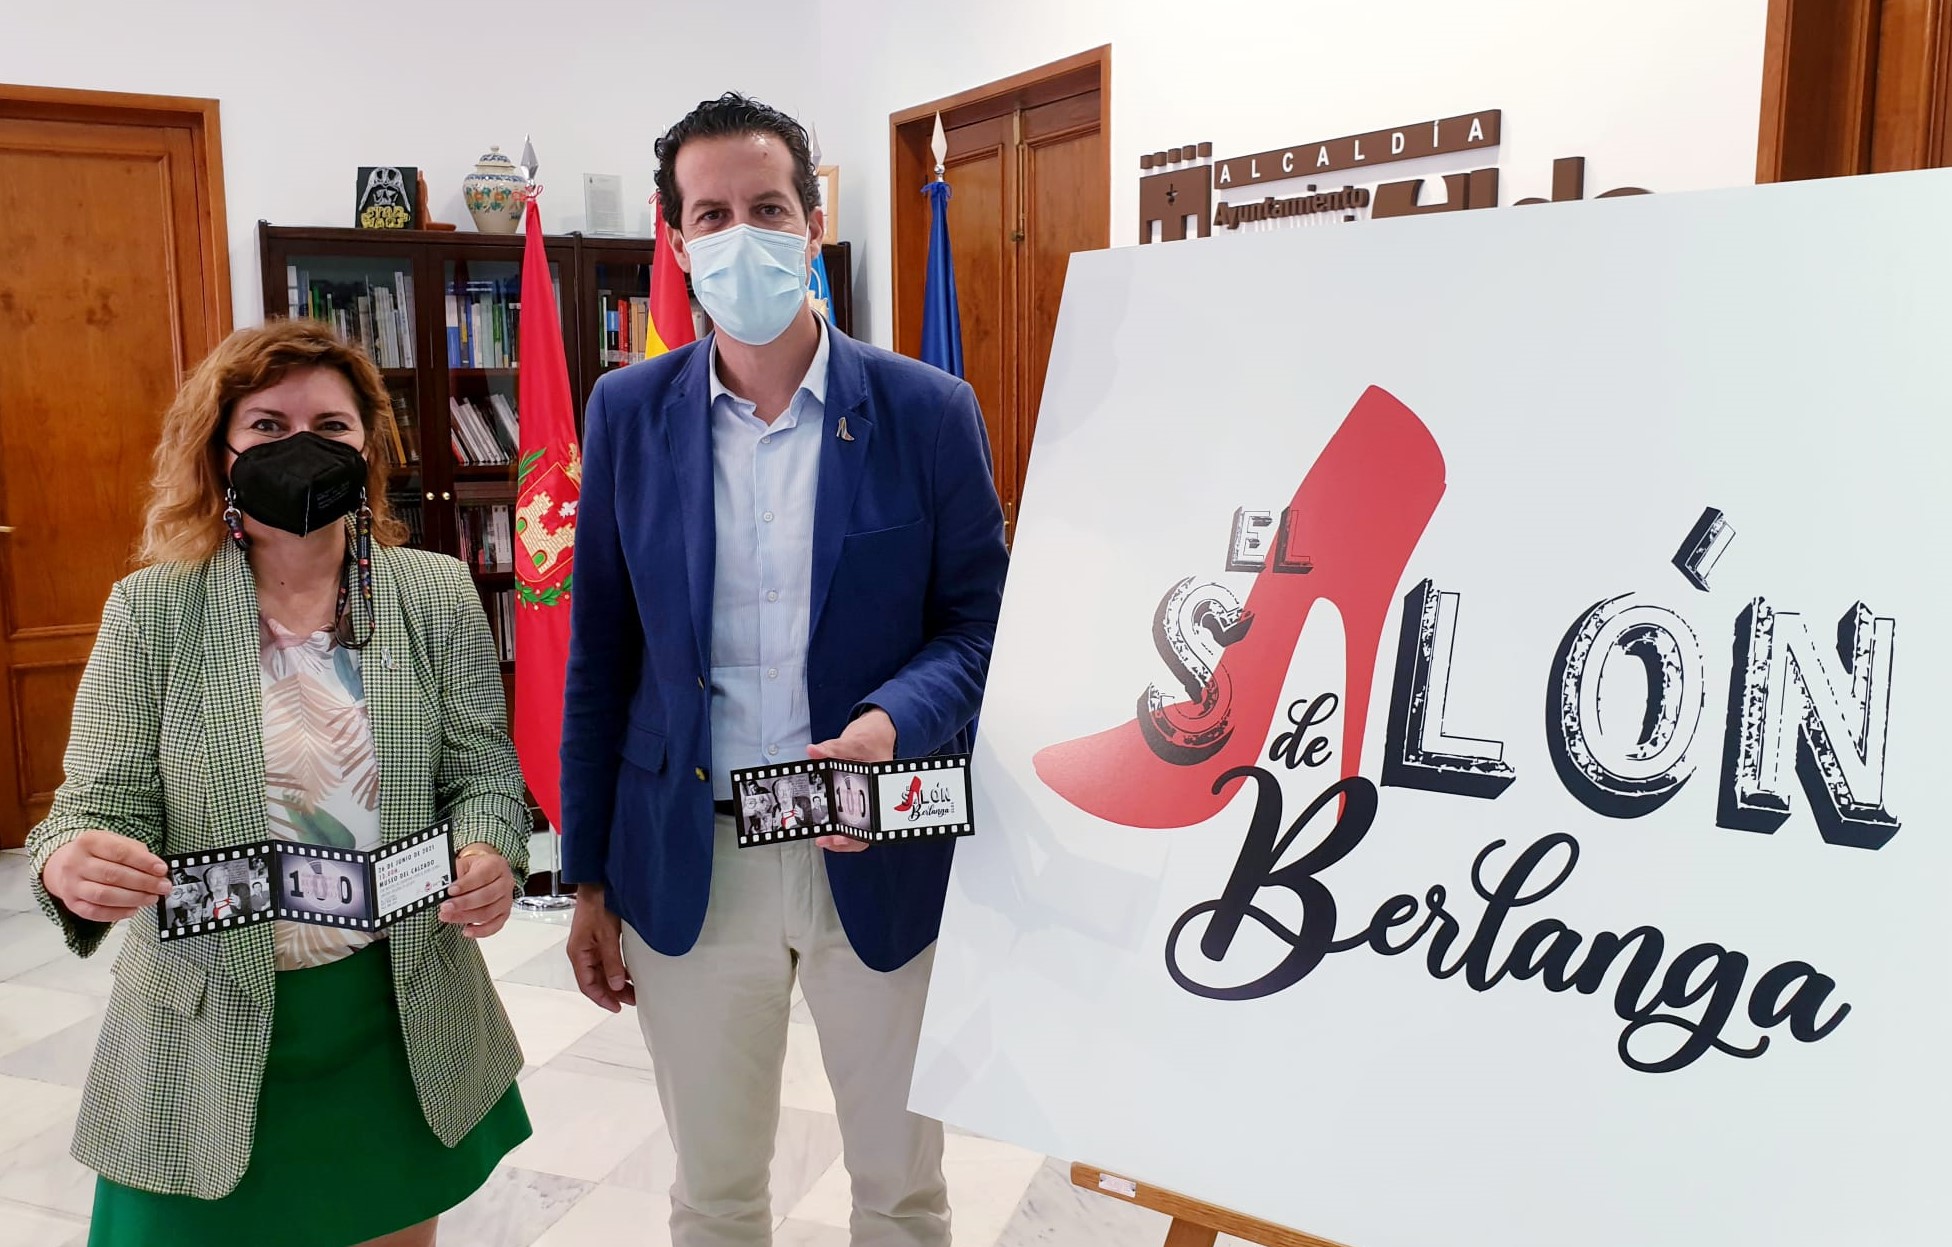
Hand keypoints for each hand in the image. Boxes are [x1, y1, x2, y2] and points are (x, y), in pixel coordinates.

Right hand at [43, 829, 172, 922]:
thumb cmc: (97, 853)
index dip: (143, 862)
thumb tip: (157, 869)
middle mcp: (75, 863)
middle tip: (163, 886)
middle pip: (112, 875)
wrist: (63, 864)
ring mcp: (71, 884)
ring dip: (133, 899)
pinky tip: (133, 909)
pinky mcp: (71, 903)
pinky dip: (116, 913)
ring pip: (103, 895)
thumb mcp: (114, 841)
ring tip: (152, 898)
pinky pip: (94, 912)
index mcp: (88, 842)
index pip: (119, 852)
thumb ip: (135, 851)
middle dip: (143, 883)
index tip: (162, 869)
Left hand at [440, 846, 515, 938]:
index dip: (466, 884)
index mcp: (496, 865)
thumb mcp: (464, 865)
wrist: (486, 872)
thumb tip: (439, 889)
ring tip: (448, 917)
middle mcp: (505, 882)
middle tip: (445, 907)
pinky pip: (495, 926)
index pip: (483, 875)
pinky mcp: (504, 914)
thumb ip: (453, 875)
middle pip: (487, 896)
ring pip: (488, 913)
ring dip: (466, 917)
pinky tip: (466, 931)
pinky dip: (480, 931)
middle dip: (463, 903)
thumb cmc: (475, 869)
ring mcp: (506, 899)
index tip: (450, 890)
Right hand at [567, 885, 634, 1011]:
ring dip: (615, 982)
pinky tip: (630, 973)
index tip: (617, 1007)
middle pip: (595, 980)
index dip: (602, 999)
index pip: (588, 985)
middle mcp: (582, 952)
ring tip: (634, 990)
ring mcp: (590, 946)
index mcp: (578, 954)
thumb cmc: (598, 905)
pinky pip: (606, 960)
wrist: (597, 883)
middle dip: (612, 992)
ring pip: (602, 971)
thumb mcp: (607, 935)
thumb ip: (611, 961)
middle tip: (633, 999)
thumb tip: (615, 985)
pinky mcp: (598, 939)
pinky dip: (617, 969)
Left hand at [807, 708, 897, 852]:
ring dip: (841, 835)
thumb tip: (814, 751)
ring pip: (859, 827)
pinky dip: (837, 823)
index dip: (859, 835)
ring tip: (823, 837)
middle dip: (846, 840)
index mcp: (880, 787)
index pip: (873, 820)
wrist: (876, 732)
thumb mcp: (854, 741)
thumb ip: (833, 748)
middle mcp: (875, 798)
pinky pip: (849, 817)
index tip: (839, 837)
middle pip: (867, 830)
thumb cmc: (872, 738)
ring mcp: (866, 799)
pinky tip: (824, 825)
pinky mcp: (855, 796)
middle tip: (825, 840)